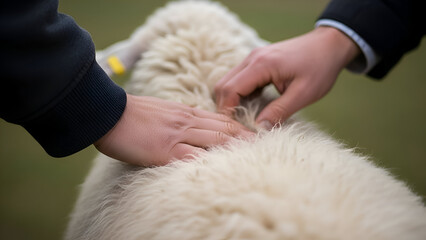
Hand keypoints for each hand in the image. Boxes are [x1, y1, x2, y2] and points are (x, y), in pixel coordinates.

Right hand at [94, 94, 252, 165]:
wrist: (108, 112)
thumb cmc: (133, 113)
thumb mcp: (163, 110)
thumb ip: (181, 116)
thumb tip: (195, 122)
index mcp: (186, 113)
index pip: (219, 119)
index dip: (238, 127)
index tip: (253, 134)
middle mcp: (186, 122)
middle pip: (223, 129)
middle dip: (245, 137)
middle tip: (264, 144)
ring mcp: (177, 135)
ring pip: (214, 139)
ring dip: (235, 147)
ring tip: (254, 155)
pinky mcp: (165, 150)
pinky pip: (192, 156)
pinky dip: (209, 161)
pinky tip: (223, 167)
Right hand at [215, 27, 359, 128]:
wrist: (329, 45)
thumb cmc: (320, 67)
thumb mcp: (303, 94)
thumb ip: (279, 111)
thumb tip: (259, 128)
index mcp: (261, 65)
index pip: (230, 90)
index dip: (227, 111)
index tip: (234, 129)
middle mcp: (252, 58)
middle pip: (223, 85)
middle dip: (225, 107)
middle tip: (237, 125)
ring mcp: (253, 57)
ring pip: (228, 81)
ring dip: (232, 100)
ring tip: (245, 118)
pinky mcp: (257, 60)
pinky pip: (238, 79)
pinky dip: (240, 94)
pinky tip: (253, 105)